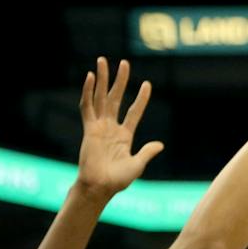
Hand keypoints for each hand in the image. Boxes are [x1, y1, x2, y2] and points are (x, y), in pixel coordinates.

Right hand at [76, 57, 163, 197]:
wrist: (100, 187)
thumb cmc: (118, 180)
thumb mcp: (137, 164)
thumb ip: (147, 152)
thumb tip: (160, 144)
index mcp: (124, 135)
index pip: (134, 112)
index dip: (141, 99)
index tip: (147, 84)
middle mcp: (111, 127)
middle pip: (116, 98)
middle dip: (120, 80)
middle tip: (124, 62)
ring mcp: (99, 126)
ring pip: (101, 97)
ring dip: (102, 79)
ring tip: (103, 61)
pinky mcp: (88, 129)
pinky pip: (87, 107)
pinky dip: (88, 91)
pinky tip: (90, 77)